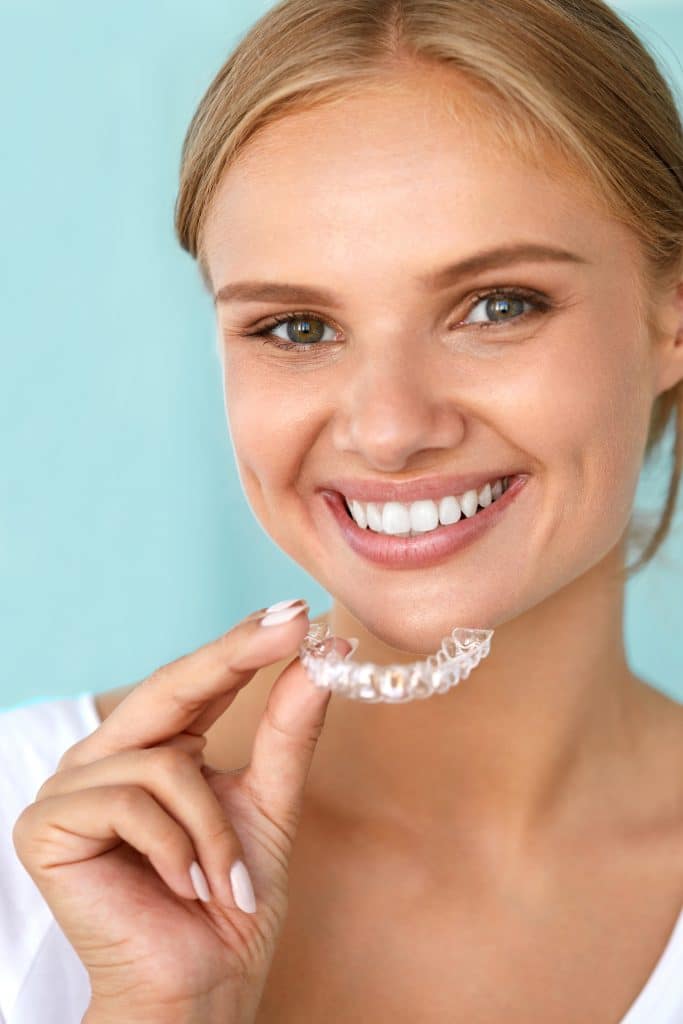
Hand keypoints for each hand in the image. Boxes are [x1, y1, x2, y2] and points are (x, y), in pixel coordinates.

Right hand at [12, 601, 349, 1023]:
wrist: (198, 992)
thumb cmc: (231, 904)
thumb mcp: (269, 806)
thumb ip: (286, 732)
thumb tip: (319, 655)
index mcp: (155, 748)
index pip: (198, 682)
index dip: (243, 643)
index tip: (297, 610)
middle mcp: (108, 757)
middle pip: (169, 689)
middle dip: (235, 657)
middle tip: (292, 625)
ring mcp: (71, 786)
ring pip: (163, 762)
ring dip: (214, 829)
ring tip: (226, 880)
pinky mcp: (45, 824)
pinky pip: (132, 803)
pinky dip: (178, 849)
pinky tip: (185, 888)